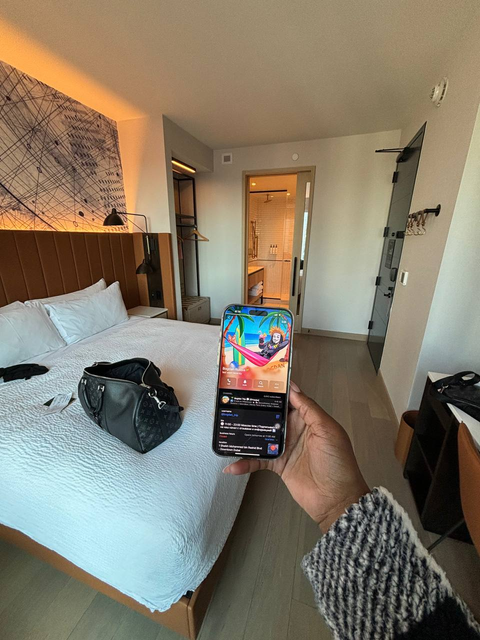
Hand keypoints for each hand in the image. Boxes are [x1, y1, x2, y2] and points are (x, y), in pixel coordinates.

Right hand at [223, 382, 369, 532]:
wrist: (336, 500)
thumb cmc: (337, 462)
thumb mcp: (327, 430)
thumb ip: (309, 409)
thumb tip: (293, 388)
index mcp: (309, 419)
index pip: (290, 399)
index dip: (276, 390)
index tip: (257, 381)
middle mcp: (295, 430)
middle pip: (272, 415)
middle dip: (255, 409)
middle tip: (234, 400)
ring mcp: (285, 448)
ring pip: (262, 435)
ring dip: (246, 433)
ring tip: (226, 426)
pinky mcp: (278, 465)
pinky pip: (258, 461)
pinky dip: (245, 463)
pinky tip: (231, 465)